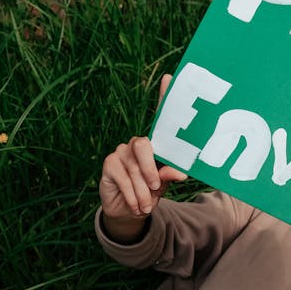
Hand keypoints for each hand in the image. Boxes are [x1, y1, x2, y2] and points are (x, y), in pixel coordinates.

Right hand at [99, 75, 186, 236]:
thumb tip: (180, 172)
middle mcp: (138, 144)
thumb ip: (169, 175)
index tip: (168, 77)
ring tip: (147, 205)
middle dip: (152, 168)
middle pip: (144, 145)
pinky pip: (122, 176)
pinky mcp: (110, 163)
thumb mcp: (163, 185)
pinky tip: (136, 204)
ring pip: (134, 167)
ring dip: (142, 190)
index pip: (160, 118)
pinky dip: (132, 194)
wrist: (130, 212)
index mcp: (155, 146)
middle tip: (156, 187)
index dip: (163, 97)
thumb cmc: (150, 193)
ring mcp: (122, 151)